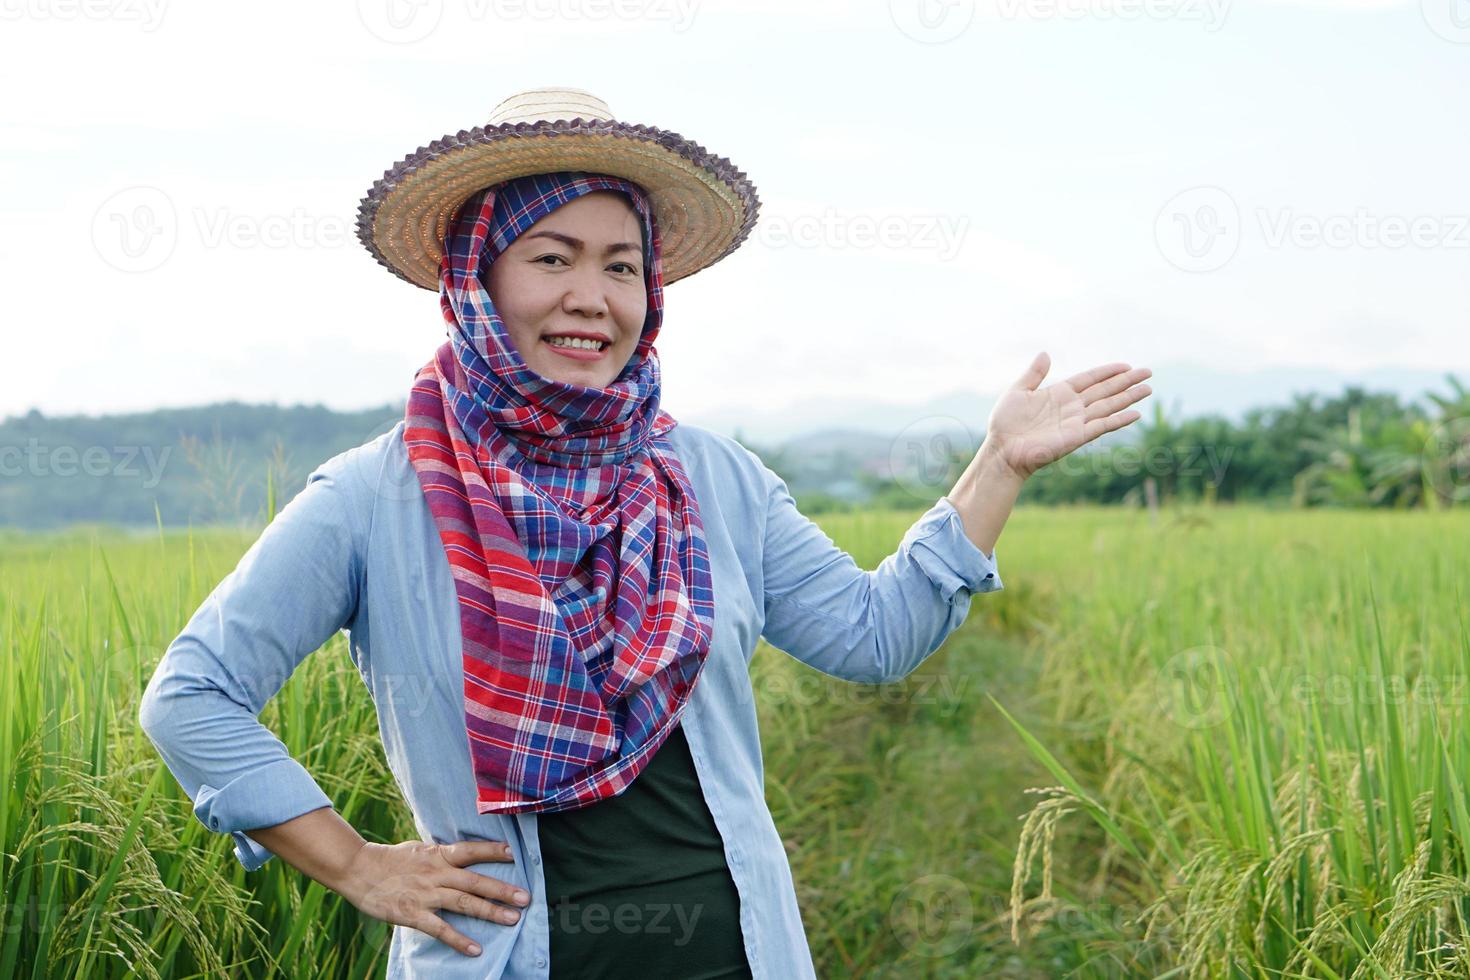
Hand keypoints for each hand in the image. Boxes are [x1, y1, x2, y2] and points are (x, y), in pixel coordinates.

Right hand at [336, 839, 528, 957]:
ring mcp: (425, 894)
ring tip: (512, 919)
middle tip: (526, 898)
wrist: (358, 869)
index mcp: (438, 854)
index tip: (514, 853)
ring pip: (463, 903)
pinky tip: (475, 949)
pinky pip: (440, 929)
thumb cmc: (392, 859)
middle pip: (474, 881)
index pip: (470, 850)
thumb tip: (464, 854)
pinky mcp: (413, 914)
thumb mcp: (421, 849)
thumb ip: (443, 854)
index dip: (493, 851)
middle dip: (502, 890)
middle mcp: (436, 873)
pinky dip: (459, 939)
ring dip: (489, 912)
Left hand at [982, 352, 1151, 479]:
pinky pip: (1103, 426)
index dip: (1107, 371)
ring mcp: (1076, 422)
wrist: (1002, 450)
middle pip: (1105, 390)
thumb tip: (1045, 353)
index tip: (1126, 365)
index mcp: (1059, 393)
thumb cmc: (1005, 423)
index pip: (1090, 379)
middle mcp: (1072, 407)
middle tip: (1148, 372)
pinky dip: (1119, 420)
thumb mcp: (1018, 391)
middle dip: (1126, 381)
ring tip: (1148, 388)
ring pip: (1109, 406)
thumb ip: (1034, 374)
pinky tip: (1135, 413)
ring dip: (1129, 397)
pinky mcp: (1077, 437)